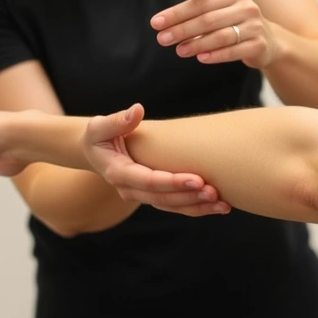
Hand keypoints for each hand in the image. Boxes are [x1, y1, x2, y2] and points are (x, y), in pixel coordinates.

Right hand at [83, 104, 231, 216]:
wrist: (95, 153)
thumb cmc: (99, 136)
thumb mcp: (100, 127)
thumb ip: (118, 120)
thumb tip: (137, 110)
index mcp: (118, 173)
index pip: (148, 181)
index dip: (172, 182)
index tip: (197, 179)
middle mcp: (130, 190)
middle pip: (163, 199)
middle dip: (189, 197)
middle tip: (214, 193)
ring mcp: (142, 196)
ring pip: (172, 206)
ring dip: (197, 206)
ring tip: (222, 204)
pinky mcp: (154, 196)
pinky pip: (176, 206)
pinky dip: (196, 207)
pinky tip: (218, 206)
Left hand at [151, 0, 279, 68]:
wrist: (268, 40)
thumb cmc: (234, 18)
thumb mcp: (221, 1)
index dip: (178, 9)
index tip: (157, 20)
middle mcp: (246, 6)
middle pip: (208, 18)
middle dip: (182, 29)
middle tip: (162, 38)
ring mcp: (255, 25)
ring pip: (220, 35)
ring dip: (197, 44)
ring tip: (179, 50)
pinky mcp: (259, 45)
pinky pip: (234, 50)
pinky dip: (216, 55)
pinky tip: (200, 58)